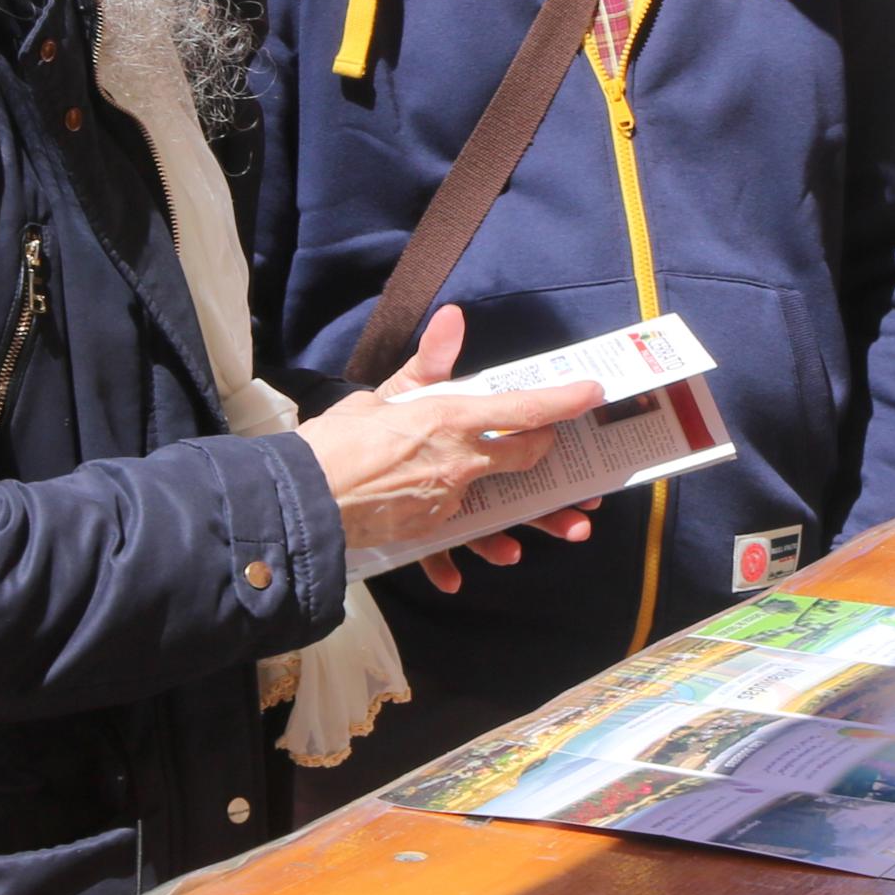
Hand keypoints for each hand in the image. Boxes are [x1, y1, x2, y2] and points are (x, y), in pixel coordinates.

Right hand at [296, 307, 607, 593]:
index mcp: (451, 419)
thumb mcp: (384, 394)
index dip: (563, 401)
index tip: (592, 393)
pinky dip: (454, 559)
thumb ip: (427, 364)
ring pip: (502, 510)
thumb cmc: (337, 439)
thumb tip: (454, 318)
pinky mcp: (426, 531)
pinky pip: (450, 545)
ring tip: (568, 531)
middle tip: (566, 454)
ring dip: (536, 522)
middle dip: (550, 456)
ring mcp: (447, 501)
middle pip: (522, 459)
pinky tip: (460, 576)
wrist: (302, 497)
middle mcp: (459, 462)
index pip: (521, 408)